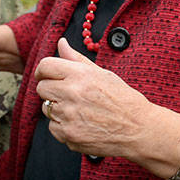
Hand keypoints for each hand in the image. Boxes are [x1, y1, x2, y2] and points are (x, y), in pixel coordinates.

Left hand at [32, 38, 158, 158]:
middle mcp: (71, 93)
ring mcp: (68, 116)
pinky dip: (62, 126)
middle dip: (51, 90)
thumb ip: (77, 58)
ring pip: (46, 109)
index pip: (45, 66)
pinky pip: (53, 127)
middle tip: (67, 94)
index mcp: (80, 74)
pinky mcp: (68, 135)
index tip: (45, 75)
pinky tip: (81, 124)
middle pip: (41, 88)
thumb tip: (61, 43)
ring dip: (57, 109)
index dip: (42, 71)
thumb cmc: (123, 99)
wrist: (138, 129)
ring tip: (79, 110)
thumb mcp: (102, 73)